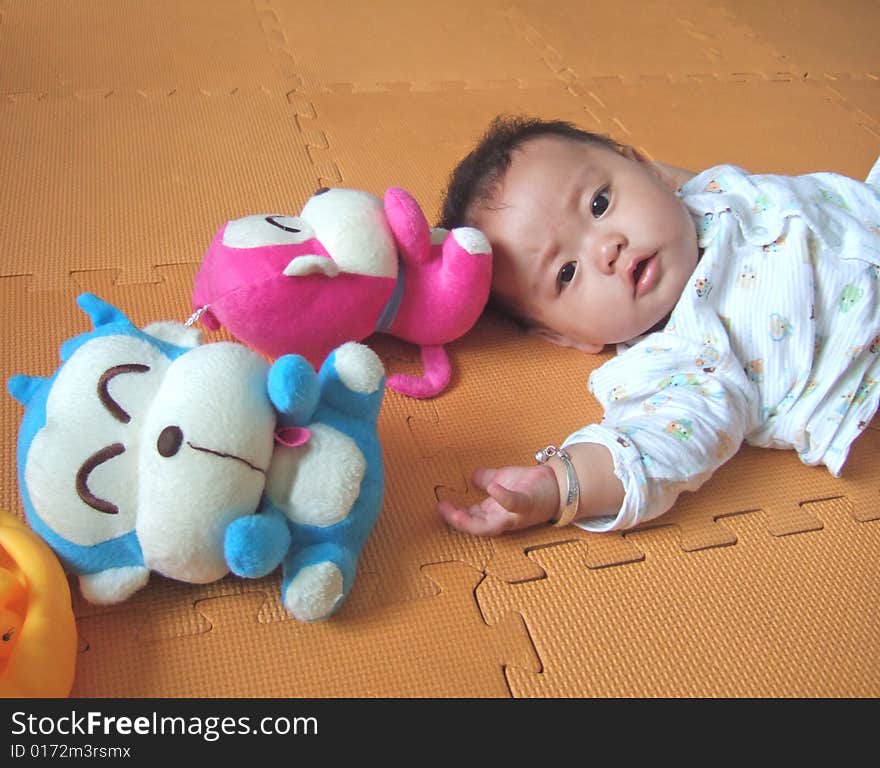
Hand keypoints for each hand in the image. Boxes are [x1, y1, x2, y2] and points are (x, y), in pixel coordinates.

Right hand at [437, 464, 560, 535]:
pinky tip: (493, 488)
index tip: (439, 505)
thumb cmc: (532, 486)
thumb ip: (487, 479)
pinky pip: (514, 504)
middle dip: (457, 521)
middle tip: (442, 511)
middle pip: (476, 527)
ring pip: (491, 525)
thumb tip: (471, 476)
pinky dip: (503, 498)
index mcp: (494, 513)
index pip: (470, 517)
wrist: (559, 484)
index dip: (453, 514)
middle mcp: (502, 519)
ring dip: (471, 521)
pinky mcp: (527, 504)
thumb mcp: (504, 480)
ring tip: (456, 513)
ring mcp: (514, 514)